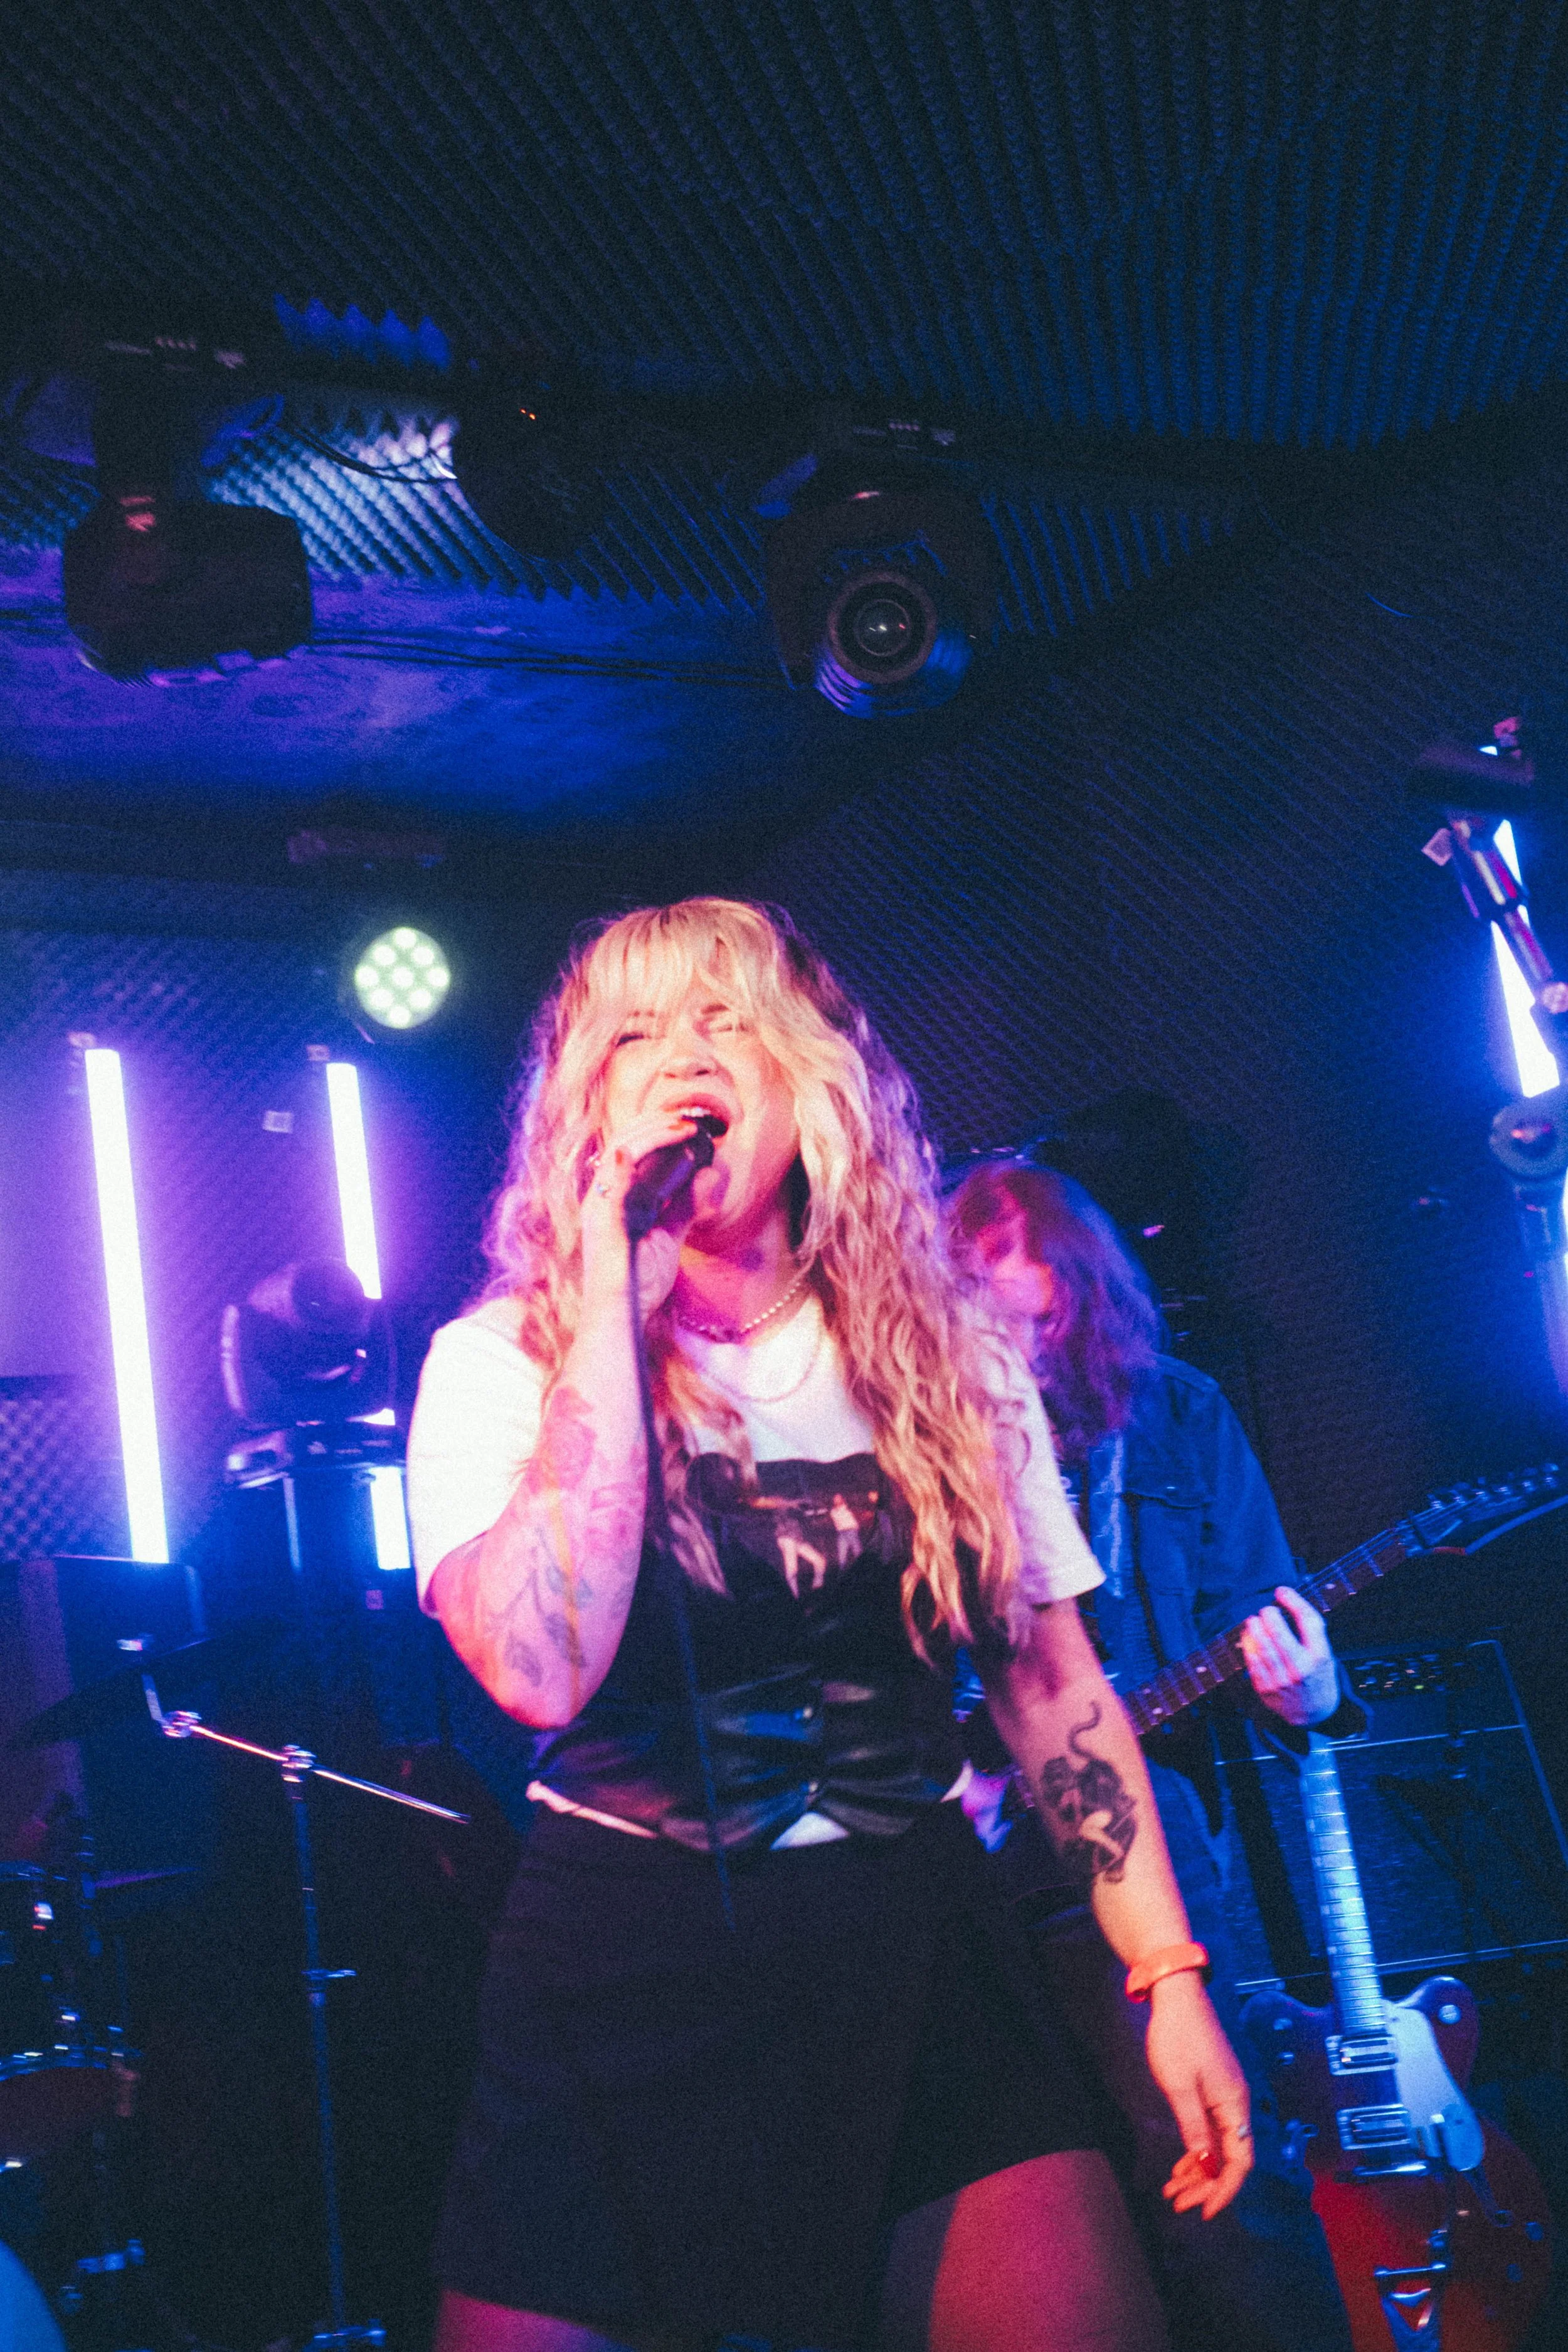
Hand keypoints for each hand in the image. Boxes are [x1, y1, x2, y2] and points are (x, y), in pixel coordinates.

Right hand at [581, 1109, 701, 1322]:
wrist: (621, 1316)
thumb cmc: (640, 1282)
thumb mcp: (670, 1235)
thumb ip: (686, 1205)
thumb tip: (710, 1172)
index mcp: (615, 1196)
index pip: (631, 1148)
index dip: (658, 1130)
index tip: (690, 1124)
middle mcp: (602, 1196)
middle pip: (624, 1141)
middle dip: (656, 1124)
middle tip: (690, 1118)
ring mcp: (599, 1208)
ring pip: (618, 1153)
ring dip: (652, 1136)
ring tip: (682, 1127)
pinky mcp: (602, 1224)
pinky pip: (610, 1187)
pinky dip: (623, 1166)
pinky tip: (635, 1151)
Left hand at [1144, 1972, 1252, 2218]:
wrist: (1177, 1995)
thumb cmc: (1177, 2036)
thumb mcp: (1180, 2086)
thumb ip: (1194, 2127)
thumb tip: (1207, 2165)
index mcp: (1234, 2105)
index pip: (1241, 2161)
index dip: (1225, 2190)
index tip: (1205, 2211)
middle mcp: (1235, 2105)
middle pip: (1229, 2159)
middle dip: (1206, 2186)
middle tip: (1178, 2205)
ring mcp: (1224, 2097)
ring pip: (1217, 2147)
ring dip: (1198, 2172)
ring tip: (1172, 2192)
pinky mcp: (1213, 2090)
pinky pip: (1209, 2131)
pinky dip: (1195, 2151)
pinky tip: (1180, 2166)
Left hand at [1240, 1586, 1340, 1726]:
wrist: (1315, 1713)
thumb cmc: (1319, 1678)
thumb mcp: (1325, 1655)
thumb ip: (1310, 1634)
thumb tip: (1288, 1603)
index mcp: (1320, 1656)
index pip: (1307, 1621)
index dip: (1293, 1600)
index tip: (1282, 1591)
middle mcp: (1301, 1668)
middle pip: (1279, 1633)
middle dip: (1269, 1614)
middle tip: (1266, 1609)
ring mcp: (1282, 1680)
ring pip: (1263, 1647)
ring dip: (1255, 1628)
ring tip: (1253, 1620)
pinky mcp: (1266, 1689)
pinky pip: (1252, 1663)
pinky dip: (1248, 1646)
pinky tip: (1248, 1636)